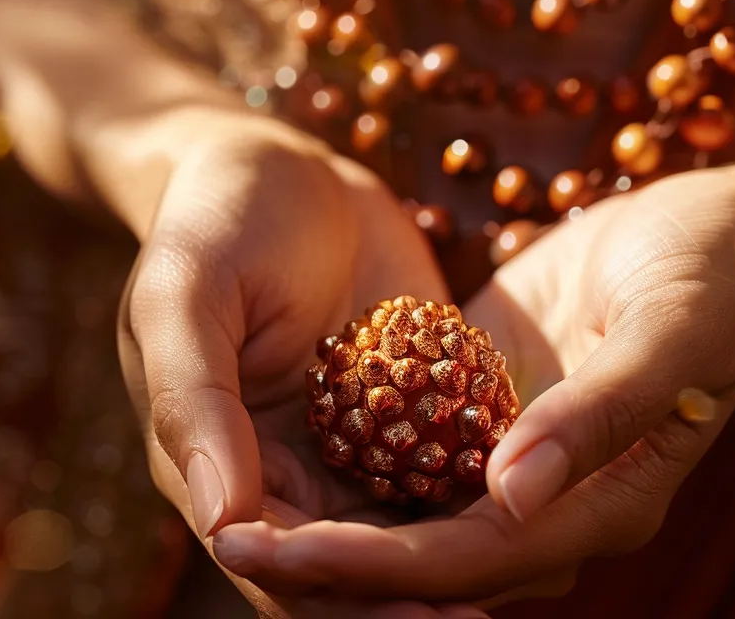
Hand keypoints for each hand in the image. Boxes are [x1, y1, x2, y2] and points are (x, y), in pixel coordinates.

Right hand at [116, 110, 495, 617]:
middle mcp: (285, 480)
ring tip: (530, 582)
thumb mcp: (185, 295)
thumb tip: (222, 522)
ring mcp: (349, 452)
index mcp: (217, 469)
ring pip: (403, 537)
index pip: (273, 561)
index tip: (409, 611)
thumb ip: (197, 404)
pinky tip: (549, 513)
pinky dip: (485, 500)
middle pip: (346, 570)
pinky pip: (445, 474)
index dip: (337, 593)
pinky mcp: (409, 415)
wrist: (275, 161)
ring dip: (457, 571)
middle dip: (409, 602)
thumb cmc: (212, 218)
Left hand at [208, 168, 734, 602]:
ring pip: (406, 516)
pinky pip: (411, 453)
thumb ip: (597, 414)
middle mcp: (552, 506)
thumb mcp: (670, 333)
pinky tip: (273, 443)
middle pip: (421, 557)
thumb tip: (510, 492)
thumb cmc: (713, 277)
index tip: (275, 551)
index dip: (366, 563)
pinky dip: (351, 458)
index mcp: (598, 509)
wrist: (728, 233)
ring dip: (324, 517)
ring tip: (227, 506)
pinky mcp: (491, 415)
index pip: (462, 558)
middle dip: (325, 557)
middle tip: (223, 538)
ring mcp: (518, 464)